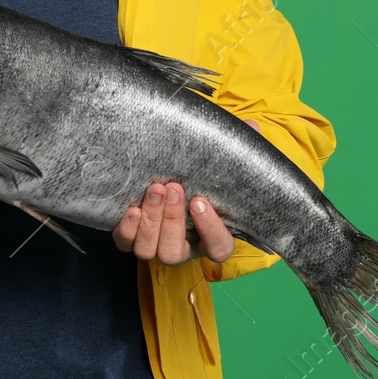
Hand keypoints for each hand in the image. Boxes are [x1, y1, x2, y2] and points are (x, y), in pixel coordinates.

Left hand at [110, 119, 259, 263]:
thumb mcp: (222, 165)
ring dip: (151, 220)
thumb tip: (251, 127)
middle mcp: (184, 247)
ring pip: (150, 250)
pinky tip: (132, 208)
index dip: (210, 229)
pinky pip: (126, 244)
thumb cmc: (201, 177)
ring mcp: (156, 246)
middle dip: (172, 219)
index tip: (200, 202)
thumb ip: (238, 151)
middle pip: (175, 251)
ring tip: (155, 189)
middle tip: (173, 187)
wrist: (169, 177)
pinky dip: (127, 229)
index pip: (218, 247)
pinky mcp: (132, 240)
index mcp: (211, 238)